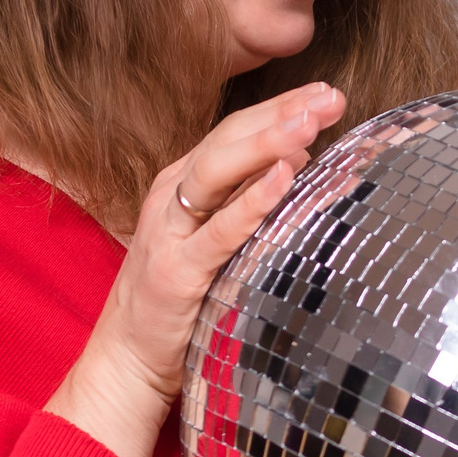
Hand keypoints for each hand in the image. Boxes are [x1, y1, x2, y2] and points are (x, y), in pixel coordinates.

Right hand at [46, 82, 343, 456]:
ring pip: (219, 171)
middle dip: (282, 113)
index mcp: (184, 184)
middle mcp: (173, 197)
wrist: (127, 362)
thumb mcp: (218, 241)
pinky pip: (219, 231)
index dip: (281, 107)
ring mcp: (171, 232)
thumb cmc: (182, 301)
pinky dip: (251, 202)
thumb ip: (249, 202)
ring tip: (310, 122)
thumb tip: (304, 160)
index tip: (327, 93)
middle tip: (330, 97)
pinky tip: (284, 178)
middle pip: (230, 139)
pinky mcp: (176, 272)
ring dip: (268, 142)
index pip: (236, 131)